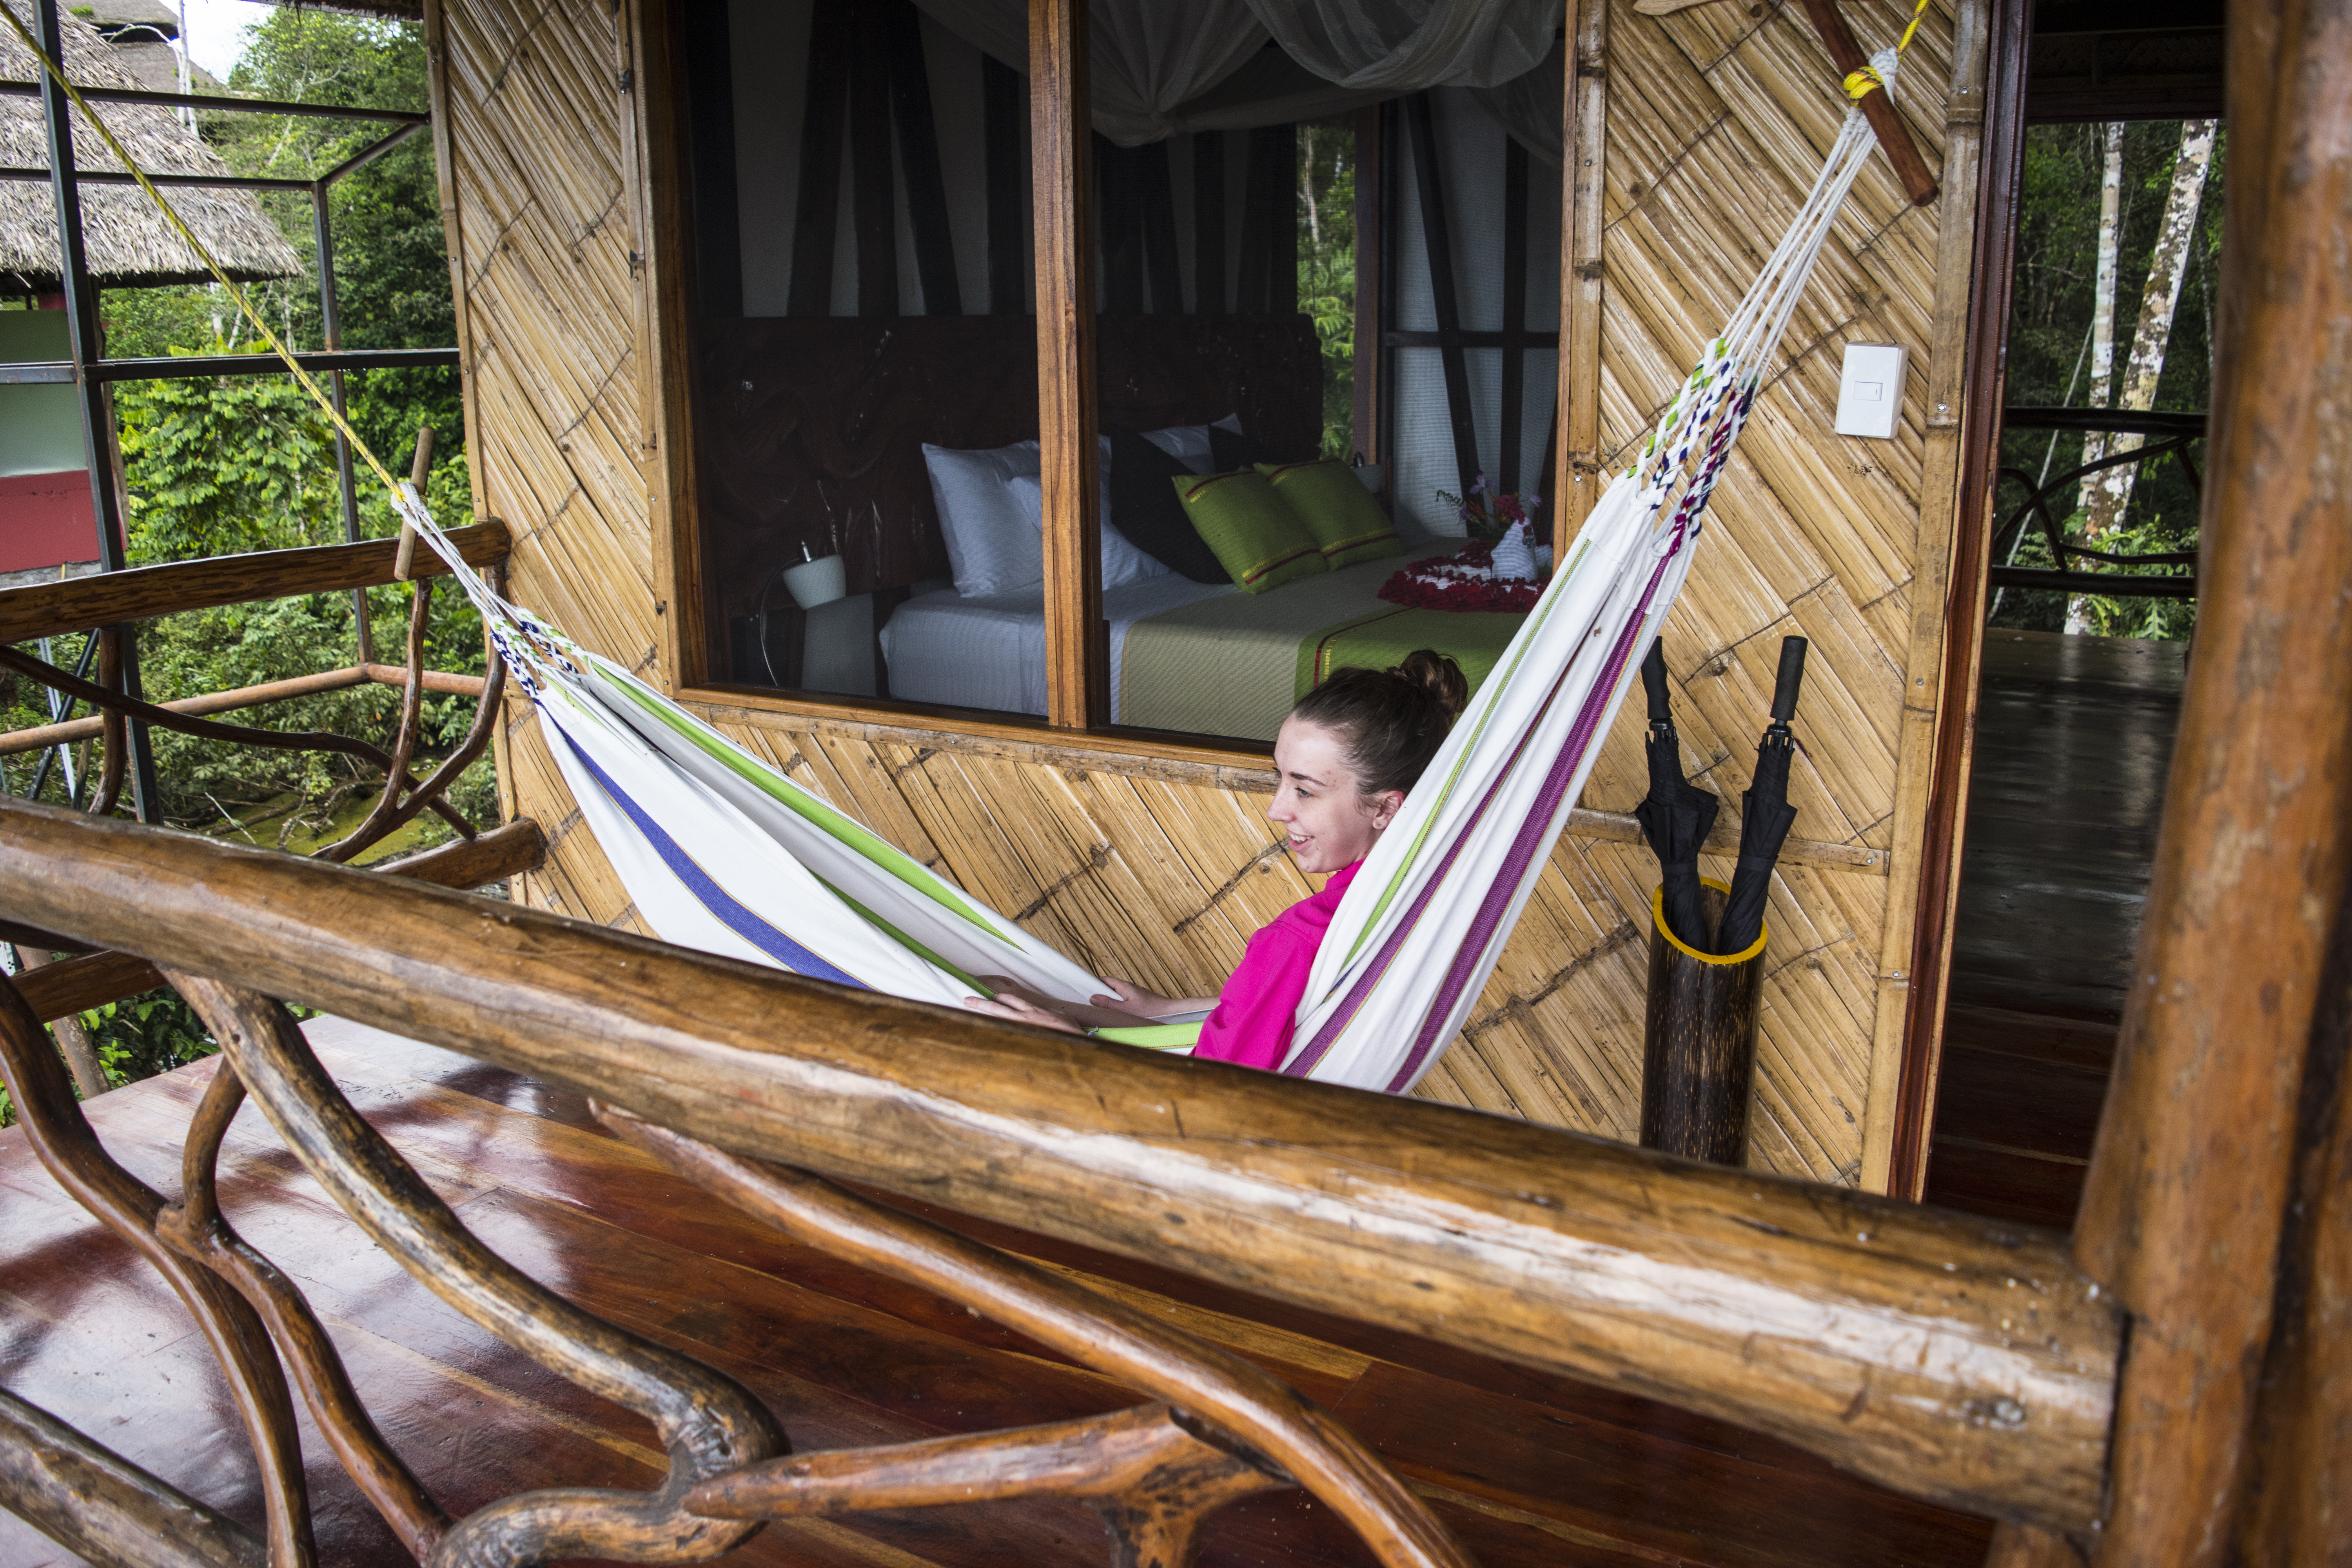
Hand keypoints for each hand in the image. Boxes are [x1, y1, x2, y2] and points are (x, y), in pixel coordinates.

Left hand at [963, 993, 1083, 1033]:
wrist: (1075, 1039)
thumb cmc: (1071, 1030)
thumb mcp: (1061, 1017)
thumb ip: (1051, 1014)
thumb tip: (1051, 1014)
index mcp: (1033, 1010)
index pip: (1011, 1000)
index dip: (999, 998)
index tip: (991, 996)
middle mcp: (1024, 1016)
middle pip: (998, 1007)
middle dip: (981, 1003)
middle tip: (967, 1000)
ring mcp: (1022, 1027)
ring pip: (997, 1017)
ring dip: (983, 1013)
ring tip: (969, 1007)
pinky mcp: (1022, 1036)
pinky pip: (1003, 1032)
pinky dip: (991, 1029)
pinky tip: (981, 1029)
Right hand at [1089, 978, 1216, 1017]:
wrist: (1170, 1013)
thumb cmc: (1150, 1011)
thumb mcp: (1126, 1010)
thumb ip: (1109, 1004)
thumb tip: (1092, 998)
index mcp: (1124, 986)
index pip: (1104, 980)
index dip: (1093, 983)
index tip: (1082, 989)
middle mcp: (1129, 988)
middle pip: (1109, 988)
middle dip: (1100, 994)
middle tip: (1089, 1003)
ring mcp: (1134, 995)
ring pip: (1117, 996)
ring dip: (1109, 1002)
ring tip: (1101, 1011)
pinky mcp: (1139, 1002)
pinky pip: (1124, 1002)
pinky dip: (1118, 1006)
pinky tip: (1117, 1016)